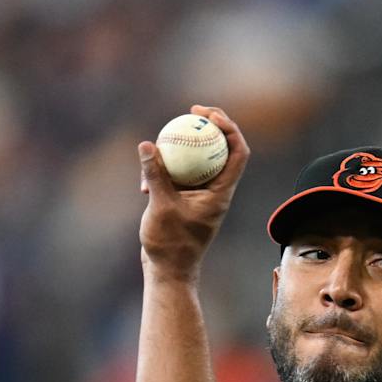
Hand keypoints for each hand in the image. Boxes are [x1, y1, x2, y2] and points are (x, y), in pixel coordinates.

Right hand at [138, 104, 250, 280]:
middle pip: (221, 150)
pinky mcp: (185, 200)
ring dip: (181, 149)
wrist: (167, 270)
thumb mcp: (161, 206)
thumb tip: (147, 144)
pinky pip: (179, 175)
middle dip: (209, 126)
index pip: (238, 153)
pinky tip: (144, 179)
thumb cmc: (170, 245)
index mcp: (222, 192)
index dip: (229, 128)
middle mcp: (216, 191)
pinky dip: (165, 171)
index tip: (209, 114)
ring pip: (197, 161)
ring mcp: (201, 195)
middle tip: (191, 110)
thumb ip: (156, 175)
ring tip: (160, 141)